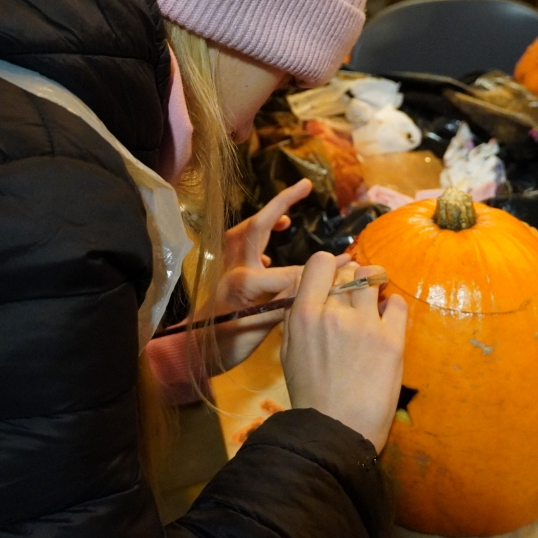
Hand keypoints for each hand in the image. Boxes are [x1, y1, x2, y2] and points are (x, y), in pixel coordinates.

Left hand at [210, 179, 346, 370]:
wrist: (191, 352)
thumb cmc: (227, 343)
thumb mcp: (261, 326)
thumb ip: (289, 301)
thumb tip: (321, 284)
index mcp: (246, 278)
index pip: (292, 269)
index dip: (321, 268)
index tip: (346, 264)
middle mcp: (234, 264)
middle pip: (259, 224)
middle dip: (282, 202)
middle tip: (304, 185)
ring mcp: (225, 265)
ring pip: (247, 230)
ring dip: (267, 217)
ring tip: (286, 217)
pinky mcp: (223, 272)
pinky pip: (242, 244)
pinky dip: (256, 237)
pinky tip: (269, 251)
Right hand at [280, 253, 407, 451]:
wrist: (336, 430)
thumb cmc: (310, 393)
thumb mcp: (290, 349)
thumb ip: (298, 314)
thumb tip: (310, 286)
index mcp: (303, 314)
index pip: (320, 262)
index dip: (330, 267)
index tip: (336, 279)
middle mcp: (333, 313)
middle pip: (349, 270)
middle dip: (354, 278)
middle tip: (358, 295)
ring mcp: (364, 324)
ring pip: (374, 277)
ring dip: (376, 285)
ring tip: (375, 301)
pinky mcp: (391, 339)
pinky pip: (397, 303)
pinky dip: (393, 306)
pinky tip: (388, 321)